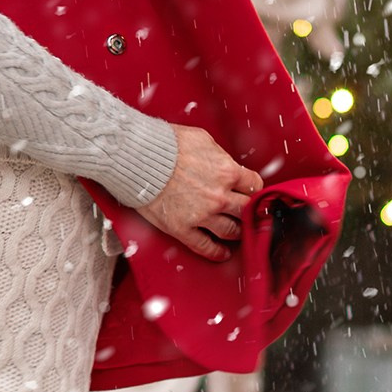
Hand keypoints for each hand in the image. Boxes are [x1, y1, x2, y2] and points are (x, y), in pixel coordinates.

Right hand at [139, 126, 262, 262]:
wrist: (138, 157)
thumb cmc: (166, 144)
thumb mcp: (202, 139)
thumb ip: (220, 155)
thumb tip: (226, 164)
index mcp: (227, 172)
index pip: (254, 185)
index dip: (253, 188)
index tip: (250, 192)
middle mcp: (219, 197)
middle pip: (246, 210)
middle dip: (248, 211)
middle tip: (247, 214)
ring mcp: (201, 215)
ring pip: (230, 231)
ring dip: (237, 233)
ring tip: (237, 233)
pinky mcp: (182, 228)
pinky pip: (205, 246)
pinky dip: (217, 252)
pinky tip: (222, 253)